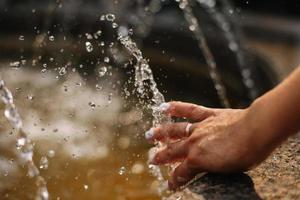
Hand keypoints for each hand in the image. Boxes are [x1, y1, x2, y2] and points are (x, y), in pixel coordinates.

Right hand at [145, 101, 273, 189]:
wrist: (256, 131)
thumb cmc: (246, 154)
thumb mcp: (225, 169)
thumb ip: (208, 168)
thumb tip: (199, 169)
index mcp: (198, 160)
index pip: (180, 173)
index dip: (174, 180)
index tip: (170, 184)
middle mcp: (194, 143)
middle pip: (171, 151)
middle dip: (160, 157)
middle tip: (151, 159)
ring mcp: (200, 128)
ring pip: (174, 131)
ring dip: (160, 133)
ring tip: (149, 134)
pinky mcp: (209, 116)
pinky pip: (190, 110)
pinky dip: (177, 108)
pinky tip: (165, 107)